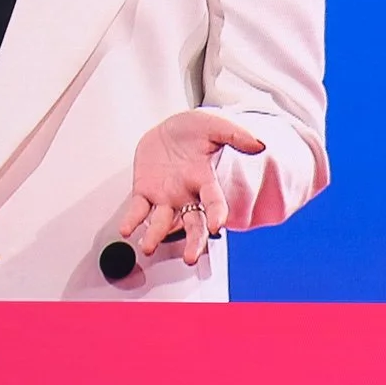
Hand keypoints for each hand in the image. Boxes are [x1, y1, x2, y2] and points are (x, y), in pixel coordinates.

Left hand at [119, 111, 265, 265]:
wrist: (168, 129)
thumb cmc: (193, 130)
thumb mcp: (215, 126)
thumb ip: (235, 135)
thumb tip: (259, 144)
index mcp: (204, 179)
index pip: (214, 202)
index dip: (217, 214)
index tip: (217, 227)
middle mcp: (186, 194)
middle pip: (193, 224)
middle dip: (193, 242)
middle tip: (190, 258)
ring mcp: (165, 196)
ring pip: (162, 222)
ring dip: (155, 236)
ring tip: (149, 247)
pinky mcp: (144, 191)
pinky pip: (137, 210)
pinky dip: (132, 221)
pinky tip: (127, 230)